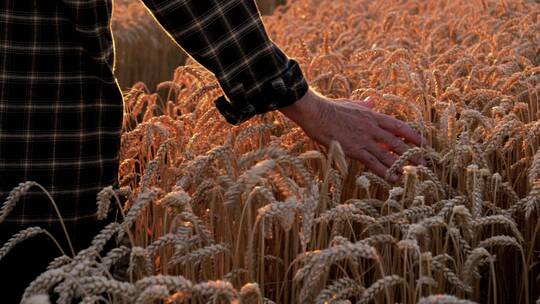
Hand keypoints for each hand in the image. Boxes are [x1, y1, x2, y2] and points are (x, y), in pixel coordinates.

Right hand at [279, 88, 426, 181]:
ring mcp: (364, 139)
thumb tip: (372, 101)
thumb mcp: (350, 103)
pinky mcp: (354, 150)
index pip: (399, 126)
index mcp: (372, 116)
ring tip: (414, 172)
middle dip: (413, 153)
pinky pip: (373, 163)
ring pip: (388, 154)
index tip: (424, 143)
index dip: (413, 136)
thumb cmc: (330, 107)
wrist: (316, 112)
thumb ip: (363, 105)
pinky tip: (393, 178)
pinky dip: (384, 171)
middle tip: (425, 163)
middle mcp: (372, 128)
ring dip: (403, 164)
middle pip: (398, 142)